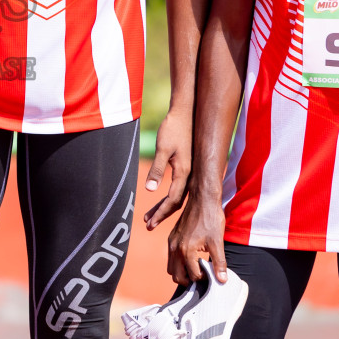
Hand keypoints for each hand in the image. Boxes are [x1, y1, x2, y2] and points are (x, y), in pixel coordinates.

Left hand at [143, 108, 191, 229]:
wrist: (186, 113)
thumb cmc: (173, 128)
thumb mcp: (163, 148)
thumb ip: (157, 169)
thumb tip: (151, 190)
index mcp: (184, 172)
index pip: (173, 200)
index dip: (161, 212)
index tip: (149, 223)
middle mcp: (190, 175)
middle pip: (177, 202)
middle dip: (162, 214)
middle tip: (148, 225)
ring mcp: (190, 171)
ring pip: (178, 196)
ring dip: (164, 207)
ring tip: (149, 216)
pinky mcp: (187, 167)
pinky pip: (179, 188)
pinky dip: (169, 197)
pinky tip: (161, 200)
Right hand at [167, 190, 227, 284]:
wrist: (202, 199)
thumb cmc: (211, 219)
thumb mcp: (218, 242)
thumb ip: (219, 263)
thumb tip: (222, 280)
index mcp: (186, 251)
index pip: (193, 276)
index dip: (204, 277)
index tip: (212, 273)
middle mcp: (175, 248)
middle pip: (177, 276)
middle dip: (189, 279)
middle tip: (203, 274)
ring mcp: (171, 242)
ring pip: (171, 268)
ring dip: (182, 271)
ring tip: (197, 266)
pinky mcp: (172, 237)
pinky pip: (171, 257)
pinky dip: (178, 262)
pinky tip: (192, 256)